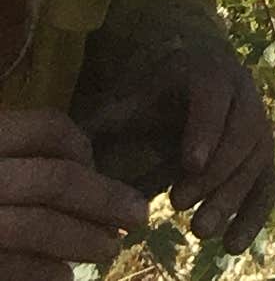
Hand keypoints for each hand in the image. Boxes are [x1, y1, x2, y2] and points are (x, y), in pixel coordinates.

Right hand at [0, 106, 139, 269]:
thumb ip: (25, 156)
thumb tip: (89, 169)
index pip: (48, 128)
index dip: (83, 147)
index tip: (100, 167)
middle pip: (57, 180)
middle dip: (105, 200)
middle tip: (138, 217)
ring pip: (40, 226)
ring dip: (85, 240)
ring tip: (108, 250)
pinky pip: (17, 265)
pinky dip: (48, 271)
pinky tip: (64, 275)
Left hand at [86, 0, 274, 226]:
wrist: (194, 83)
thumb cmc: (156, 93)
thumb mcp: (133, 97)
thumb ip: (109, 119)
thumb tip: (74, 150)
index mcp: (212, 72)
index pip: (215, 98)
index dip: (206, 131)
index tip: (189, 165)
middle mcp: (245, 95)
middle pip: (243, 134)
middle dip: (214, 173)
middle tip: (178, 205)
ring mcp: (261, 126)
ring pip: (257, 162)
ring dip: (231, 198)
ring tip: (200, 232)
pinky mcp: (264, 156)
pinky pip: (267, 185)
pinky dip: (253, 216)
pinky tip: (232, 246)